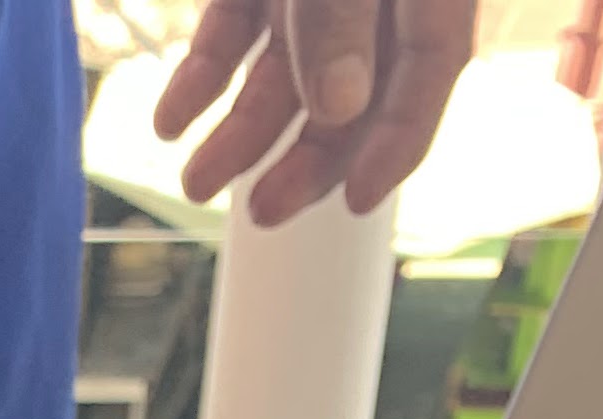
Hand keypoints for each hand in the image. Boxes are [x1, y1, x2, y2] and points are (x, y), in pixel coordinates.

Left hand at [155, 0, 479, 225]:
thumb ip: (341, 20)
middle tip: (263, 213)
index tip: (361, 201)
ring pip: (283, 75)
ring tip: (196, 182)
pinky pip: (230, 34)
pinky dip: (198, 80)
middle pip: (353, 91)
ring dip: (239, 136)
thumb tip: (337, 106)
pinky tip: (171, 123)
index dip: (398, 141)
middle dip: (305, 159)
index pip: (430, 69)